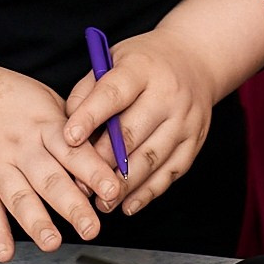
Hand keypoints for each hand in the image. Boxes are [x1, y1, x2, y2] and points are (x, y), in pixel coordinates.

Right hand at [0, 58, 123, 261]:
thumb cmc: (6, 96)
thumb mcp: (45, 99)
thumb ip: (73, 129)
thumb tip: (105, 158)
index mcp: (43, 125)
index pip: (73, 151)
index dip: (95, 171)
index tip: (112, 190)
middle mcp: (20, 147)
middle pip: (49, 179)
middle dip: (72, 206)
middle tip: (91, 228)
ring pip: (18, 198)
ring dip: (36, 223)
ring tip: (53, 243)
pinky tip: (5, 252)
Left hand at [63, 30, 226, 215]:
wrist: (195, 59)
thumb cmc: (143, 64)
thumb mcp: (112, 60)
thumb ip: (87, 92)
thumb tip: (68, 130)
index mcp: (141, 68)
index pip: (112, 94)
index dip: (90, 117)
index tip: (69, 138)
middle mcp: (167, 94)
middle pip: (132, 133)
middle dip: (103, 162)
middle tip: (79, 184)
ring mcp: (185, 120)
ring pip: (151, 158)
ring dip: (123, 185)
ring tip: (100, 202)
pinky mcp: (195, 141)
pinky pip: (170, 173)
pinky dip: (148, 192)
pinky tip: (127, 204)